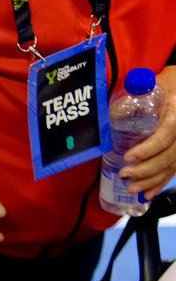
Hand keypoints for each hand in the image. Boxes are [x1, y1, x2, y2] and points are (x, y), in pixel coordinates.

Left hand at [121, 66, 175, 201]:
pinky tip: (147, 194)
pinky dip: (160, 184)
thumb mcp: (151, 85)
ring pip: (170, 167)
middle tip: (125, 175)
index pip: (164, 137)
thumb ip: (133, 98)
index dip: (147, 150)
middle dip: (145, 170)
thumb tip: (111, 114)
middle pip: (167, 157)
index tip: (129, 157)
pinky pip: (172, 171)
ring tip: (132, 189)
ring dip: (151, 181)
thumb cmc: (165, 86)